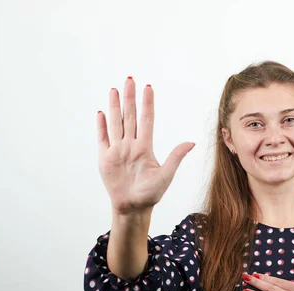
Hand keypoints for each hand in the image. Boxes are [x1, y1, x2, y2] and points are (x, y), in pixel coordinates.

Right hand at [97, 77, 195, 214]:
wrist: (133, 208)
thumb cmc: (151, 194)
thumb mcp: (166, 175)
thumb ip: (176, 157)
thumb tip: (191, 142)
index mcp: (145, 147)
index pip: (147, 120)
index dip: (147, 104)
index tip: (148, 88)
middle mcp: (131, 145)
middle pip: (129, 116)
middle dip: (129, 98)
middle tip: (130, 79)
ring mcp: (117, 151)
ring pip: (116, 123)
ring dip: (115, 107)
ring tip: (115, 90)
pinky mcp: (106, 159)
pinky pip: (103, 139)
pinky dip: (102, 126)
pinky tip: (102, 113)